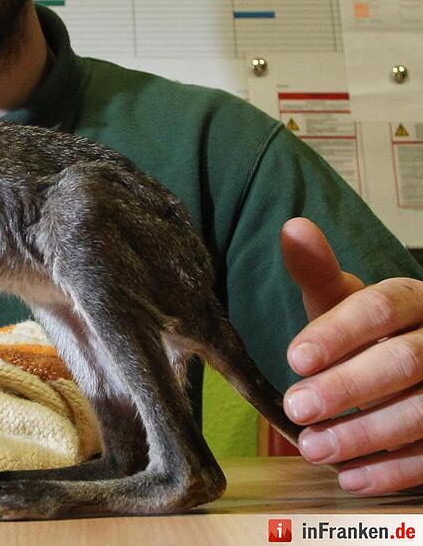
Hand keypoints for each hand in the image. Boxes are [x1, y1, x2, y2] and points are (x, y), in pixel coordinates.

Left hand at [280, 217, 422, 493]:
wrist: (415, 362)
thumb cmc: (370, 332)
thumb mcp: (343, 300)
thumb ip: (318, 271)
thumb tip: (293, 227)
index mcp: (416, 299)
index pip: (380, 308)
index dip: (337, 333)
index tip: (294, 358)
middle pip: (402, 362)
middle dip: (347, 389)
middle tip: (295, 408)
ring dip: (365, 435)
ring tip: (313, 448)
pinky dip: (394, 471)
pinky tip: (351, 478)